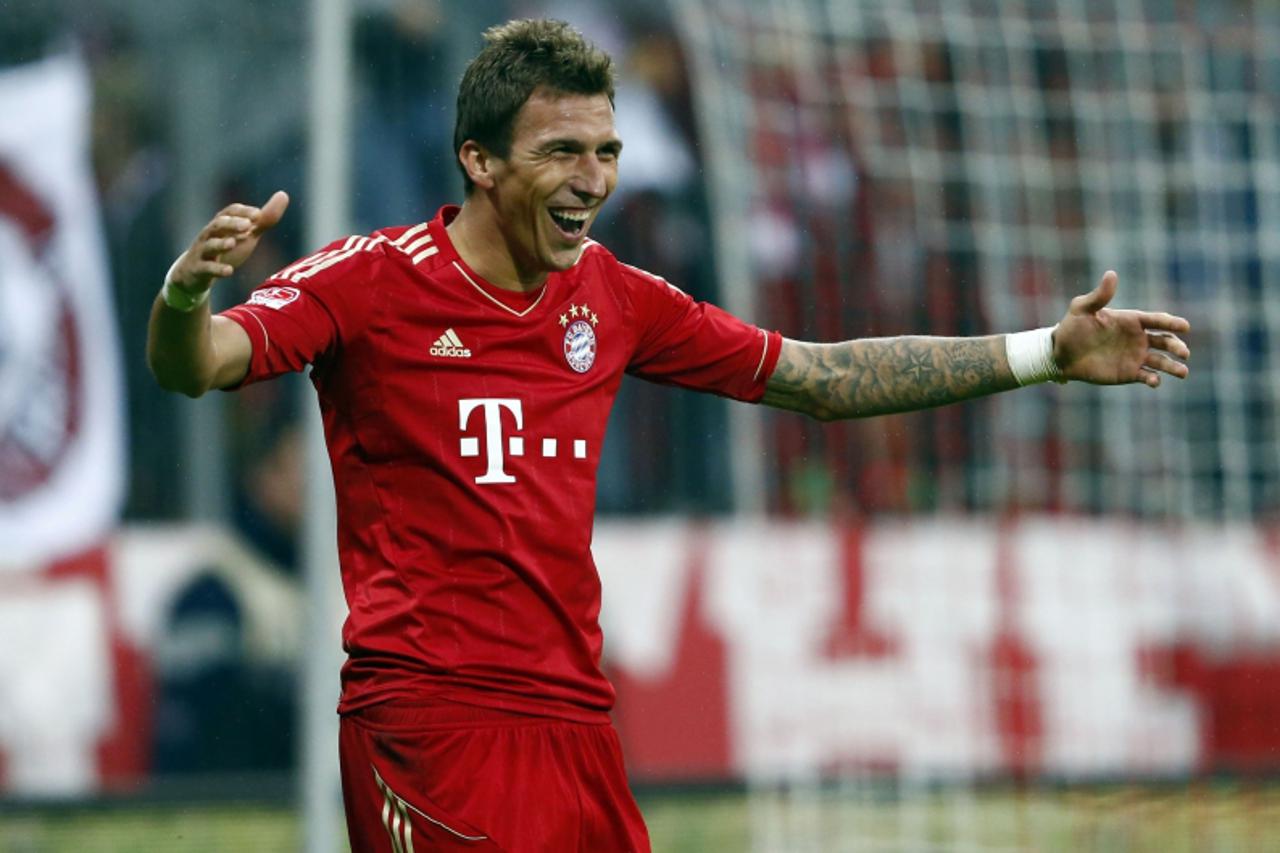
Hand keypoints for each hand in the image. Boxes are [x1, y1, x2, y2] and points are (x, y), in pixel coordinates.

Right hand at [167, 190, 289, 293]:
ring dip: (220, 244)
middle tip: (248, 226)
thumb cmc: (225, 249)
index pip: (230, 212)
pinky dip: (217, 269)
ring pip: (209, 245)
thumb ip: (264, 219)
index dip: (243, 211)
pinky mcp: (198, 270)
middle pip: (217, 225)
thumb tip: (283, 195)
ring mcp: (202, 252)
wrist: (195, 273)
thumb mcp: (246, 234)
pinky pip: (206, 268)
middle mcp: (210, 235)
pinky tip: (229, 271)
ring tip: (233, 243)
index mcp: (222, 224)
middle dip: (231, 224)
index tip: (258, 214)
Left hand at [1053, 270, 1189, 386]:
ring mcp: (1135, 357)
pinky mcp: (1129, 373)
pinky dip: (1153, 379)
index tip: (1184, 326)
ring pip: (1162, 361)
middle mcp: (1138, 339)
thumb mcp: (1082, 309)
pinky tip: (1155, 381)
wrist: (1060, 353)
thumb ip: (1099, 296)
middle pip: (1165, 341)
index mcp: (1132, 321)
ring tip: (1183, 372)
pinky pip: (1147, 376)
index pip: (1157, 320)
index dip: (1172, 323)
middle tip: (1183, 352)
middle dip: (1177, 346)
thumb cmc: (1071, 327)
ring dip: (1173, 366)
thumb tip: (1112, 274)